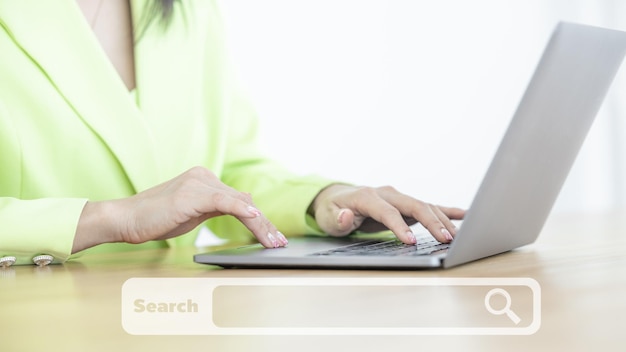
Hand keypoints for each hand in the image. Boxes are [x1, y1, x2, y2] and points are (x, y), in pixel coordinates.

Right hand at [72, 167, 287, 252]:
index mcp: (204, 179)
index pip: (240, 199)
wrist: (126, 218)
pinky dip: (243, 210)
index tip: (273, 236)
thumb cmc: (155, 219)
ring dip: (260, 224)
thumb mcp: (193, 212)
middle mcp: (204, 176)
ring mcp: (198, 183)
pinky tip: (256, 220)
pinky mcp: (192, 194)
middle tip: (280, 242)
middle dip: (265, 224)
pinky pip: (225, 201)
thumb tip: (245, 207)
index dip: (260, 219)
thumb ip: (217, 208)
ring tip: (273, 241)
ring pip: (240, 203)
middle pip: (244, 200)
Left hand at [310, 184, 464, 243]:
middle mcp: (387, 193)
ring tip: (457, 236)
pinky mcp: (405, 204)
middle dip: (431, 222)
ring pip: (425, 206)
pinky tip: (465, 215)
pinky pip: (429, 206)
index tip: (411, 242)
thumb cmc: (332, 211)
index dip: (399, 226)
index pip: (387, 211)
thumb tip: (345, 216)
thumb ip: (338, 219)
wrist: (336, 198)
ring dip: (442, 220)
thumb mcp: (328, 218)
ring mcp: (398, 197)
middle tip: (445, 239)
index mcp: (367, 196)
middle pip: (414, 205)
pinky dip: (447, 210)